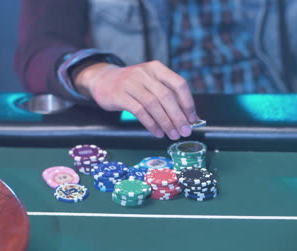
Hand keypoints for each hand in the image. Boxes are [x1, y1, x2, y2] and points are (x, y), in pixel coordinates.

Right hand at [74, 61, 197, 139]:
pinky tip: (157, 133)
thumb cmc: (134, 86)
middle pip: (167, 96)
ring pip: (153, 105)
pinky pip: (139, 111)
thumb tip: (192, 119)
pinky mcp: (120, 94)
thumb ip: (171, 99)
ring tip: (172, 135)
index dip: (188, 102)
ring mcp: (131, 82)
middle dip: (178, 117)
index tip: (192, 119)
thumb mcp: (152, 85)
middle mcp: (145, 73)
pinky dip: (151, 124)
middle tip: (185, 131)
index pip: (179, 84)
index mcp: (157, 68)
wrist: (103, 81)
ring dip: (165, 123)